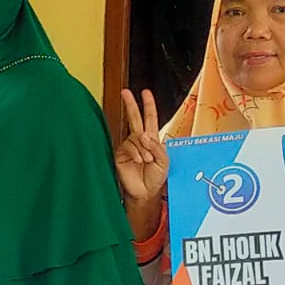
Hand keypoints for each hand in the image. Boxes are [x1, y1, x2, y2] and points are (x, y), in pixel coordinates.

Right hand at [114, 89, 168, 203]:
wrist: (145, 192)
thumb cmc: (156, 178)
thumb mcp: (164, 160)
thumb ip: (156, 146)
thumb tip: (144, 136)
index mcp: (151, 140)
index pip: (150, 118)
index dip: (148, 105)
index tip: (145, 92)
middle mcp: (138, 140)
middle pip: (134, 118)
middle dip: (131, 104)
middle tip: (125, 92)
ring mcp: (129, 147)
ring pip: (136, 138)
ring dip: (144, 149)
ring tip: (146, 161)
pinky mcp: (120, 155)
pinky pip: (128, 147)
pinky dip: (136, 153)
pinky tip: (139, 161)